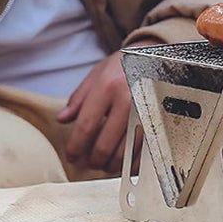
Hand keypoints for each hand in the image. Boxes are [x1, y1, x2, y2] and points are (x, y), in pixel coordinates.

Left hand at [58, 42, 153, 173]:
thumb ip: (79, 98)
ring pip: (126, 151)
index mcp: (108, 87)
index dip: (76, 147)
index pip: (86, 126)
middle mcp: (128, 100)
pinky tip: (126, 162)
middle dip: (93, 160)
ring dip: (112, 164)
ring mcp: (146, 111)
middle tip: (88, 163)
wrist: (156, 56)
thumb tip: (63, 120)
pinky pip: (145, 149)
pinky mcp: (159, 119)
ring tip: (105, 165)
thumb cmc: (124, 65)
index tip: (72, 156)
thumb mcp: (97, 74)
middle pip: (105, 144)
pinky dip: (133, 161)